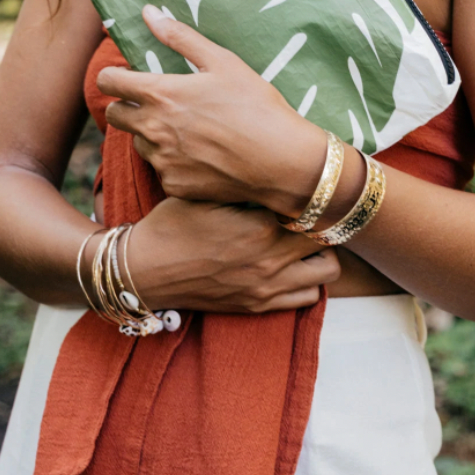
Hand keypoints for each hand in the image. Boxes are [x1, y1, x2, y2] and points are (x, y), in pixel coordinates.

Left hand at [97, 5, 325, 215]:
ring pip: (137, 143)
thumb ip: (180, 36)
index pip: (108, 82)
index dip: (112, 76)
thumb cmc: (256, 105)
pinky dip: (172, 160)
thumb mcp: (222, 61)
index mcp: (161, 94)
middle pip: (113, 115)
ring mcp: (162, 161)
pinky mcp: (174, 185)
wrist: (281, 161)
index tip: (126, 76)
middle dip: (126, 105)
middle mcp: (153, 129)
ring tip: (185, 128)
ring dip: (150, 133)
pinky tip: (200, 154)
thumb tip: (148, 13)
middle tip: (154, 102)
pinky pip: (161, 169)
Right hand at [123, 197, 340, 313]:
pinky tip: (291, 263)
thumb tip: (278, 169)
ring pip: (327, 272)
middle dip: (324, 223)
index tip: (314, 187)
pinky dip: (308, 280)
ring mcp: (267, 287)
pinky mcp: (258, 305)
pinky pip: (307, 298)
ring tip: (304, 238)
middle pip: (329, 240)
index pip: (315, 210)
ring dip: (320, 253)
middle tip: (314, 211)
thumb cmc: (173, 224)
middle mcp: (270, 259)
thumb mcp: (208, 192)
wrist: (146, 270)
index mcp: (260, 226)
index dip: (318, 196)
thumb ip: (247, 184)